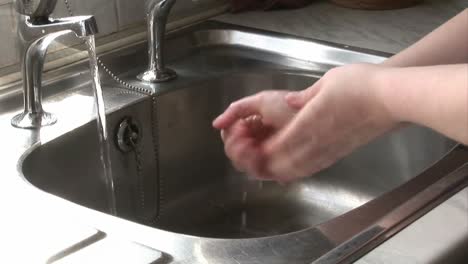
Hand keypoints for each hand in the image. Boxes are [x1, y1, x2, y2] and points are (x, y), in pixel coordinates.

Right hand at [212, 90, 299, 176]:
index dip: (230, 133)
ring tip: (246, 140)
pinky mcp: (276, 170)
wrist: (312, 115)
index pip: (232, 138)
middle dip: (233, 143)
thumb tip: (216, 124)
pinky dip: (249, 161)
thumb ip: (236, 110)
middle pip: (234, 153)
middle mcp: (260, 145)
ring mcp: (268, 158)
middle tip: (241, 133)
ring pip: (241, 164)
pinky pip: (255, 171)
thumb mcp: (261, 101)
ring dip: (238, 152)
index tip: (236, 125)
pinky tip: (252, 149)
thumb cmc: (292, 107)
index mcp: (256, 130)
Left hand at [263, 64, 398, 181]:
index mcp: (310, 121)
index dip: (262, 151)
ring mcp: (330, 149)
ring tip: (268, 167)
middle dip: (266, 165)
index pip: (280, 144)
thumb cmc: (361, 84)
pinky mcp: (341, 152)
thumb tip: (290, 101)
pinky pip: (314, 167)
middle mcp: (318, 140)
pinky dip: (298, 170)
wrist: (392, 98)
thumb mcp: (328, 81)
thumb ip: (305, 96)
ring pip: (299, 169)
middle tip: (255, 159)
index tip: (251, 148)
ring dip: (280, 171)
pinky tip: (292, 170)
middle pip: (285, 163)